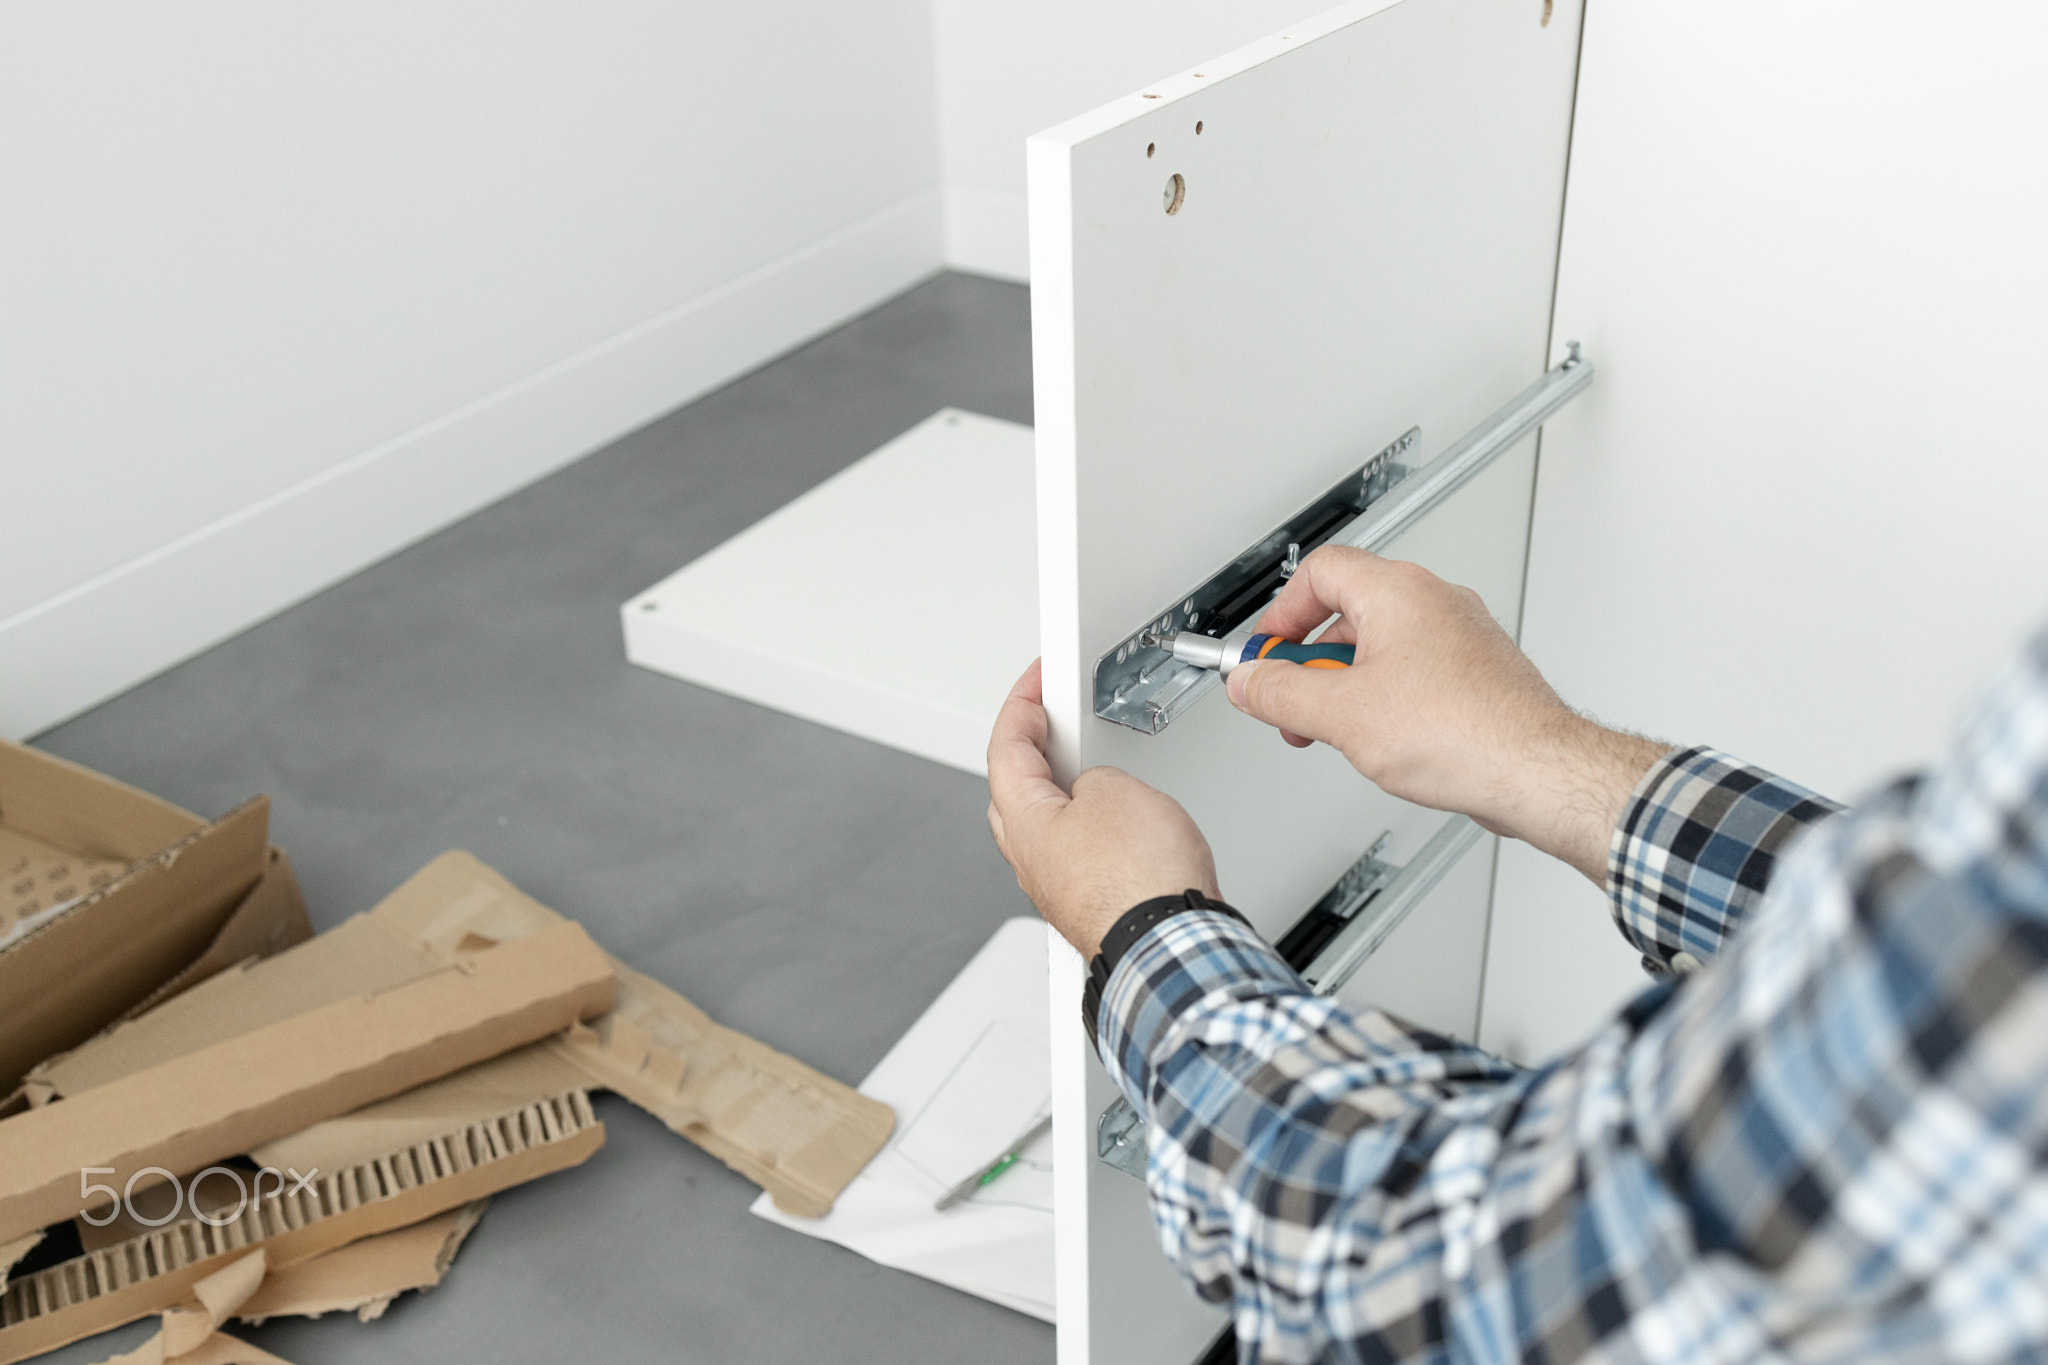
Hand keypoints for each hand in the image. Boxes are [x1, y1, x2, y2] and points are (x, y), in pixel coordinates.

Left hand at [987, 660, 1219, 955]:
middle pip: (1016, 788)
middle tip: (1058, 719)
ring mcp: (1059, 886)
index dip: (1022, 705)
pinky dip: (1093, 827)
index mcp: (1023, 822)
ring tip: (1098, 766)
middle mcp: (1031, 859)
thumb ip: (1096, 774)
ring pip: (1050, 824)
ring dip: (1068, 790)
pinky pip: (1081, 852)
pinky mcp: (1090, 904)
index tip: (1037, 681)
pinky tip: (1124, 823)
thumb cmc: (1139, 879)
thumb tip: (1098, 786)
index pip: (1006, 748)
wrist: (1170, 942)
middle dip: (1035, 748)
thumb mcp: (1117, 789)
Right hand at [1225, 546, 1667, 883]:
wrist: (1537, 770)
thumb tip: (1250, 681)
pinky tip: (1381, 741)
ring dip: (1345, 685)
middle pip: (1347, 612)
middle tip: (1290, 702)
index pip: (1319, 572)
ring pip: (1381, 646)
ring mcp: (1460, 636)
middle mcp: (1434, 602)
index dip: (1281, 613)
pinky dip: (1384, 698)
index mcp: (1398, 592)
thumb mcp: (1340, 715)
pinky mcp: (1477, 672)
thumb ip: (1281, 693)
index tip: (1265, 654)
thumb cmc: (1466, 733)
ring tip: (1334, 731)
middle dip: (1309, 662)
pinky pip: (1414, 671)